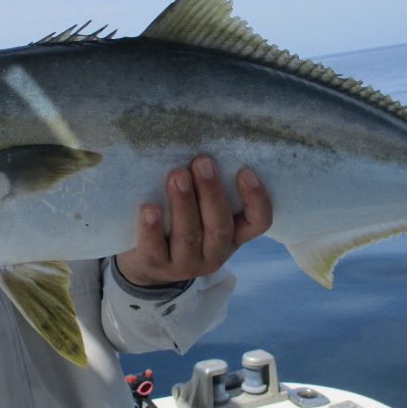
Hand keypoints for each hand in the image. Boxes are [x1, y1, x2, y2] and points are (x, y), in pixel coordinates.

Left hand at [115, 156, 272, 286]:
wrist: (147, 263)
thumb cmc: (179, 224)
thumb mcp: (201, 210)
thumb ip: (206, 188)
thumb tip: (201, 140)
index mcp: (233, 235)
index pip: (259, 222)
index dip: (256, 199)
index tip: (245, 171)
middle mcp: (215, 252)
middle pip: (220, 227)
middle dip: (211, 193)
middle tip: (202, 162)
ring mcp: (186, 264)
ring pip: (189, 236)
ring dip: (184, 203)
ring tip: (177, 175)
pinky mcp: (157, 267)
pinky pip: (155, 249)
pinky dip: (152, 229)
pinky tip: (149, 208)